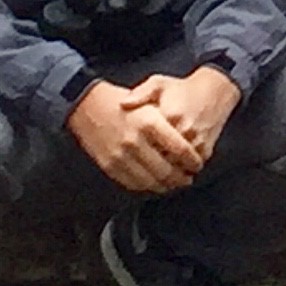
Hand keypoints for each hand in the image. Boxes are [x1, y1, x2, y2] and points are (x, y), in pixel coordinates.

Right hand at [67, 78, 206, 193]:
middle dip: (181, 178)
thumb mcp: (151, 98)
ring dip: (166, 186)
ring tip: (175, 184)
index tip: (197, 164)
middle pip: (166, 170)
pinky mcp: (110, 166)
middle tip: (188, 178)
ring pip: (151, 181)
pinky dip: (147, 187)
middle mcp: (135, 141)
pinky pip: (133, 183)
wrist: (88, 106)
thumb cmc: (123, 101)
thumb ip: (170, 119)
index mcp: (149, 122)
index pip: (180, 149)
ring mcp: (121, 156)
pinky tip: (155, 184)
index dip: (192, 161)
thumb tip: (189, 140)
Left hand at [136, 65, 242, 165]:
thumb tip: (123, 103)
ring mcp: (197, 141)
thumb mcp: (160, 83)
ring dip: (167, 171)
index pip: (148, 142)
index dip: (138, 150)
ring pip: (177, 166)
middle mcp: (185, 130)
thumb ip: (141, 93)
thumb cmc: (183, 88)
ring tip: (155, 173)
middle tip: (139, 167)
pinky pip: (190, 167)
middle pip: (162, 158)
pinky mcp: (207, 148)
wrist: (216, 90)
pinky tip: (171, 170)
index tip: (130, 153)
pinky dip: (181, 171)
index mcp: (169, 115)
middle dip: (151, 165)